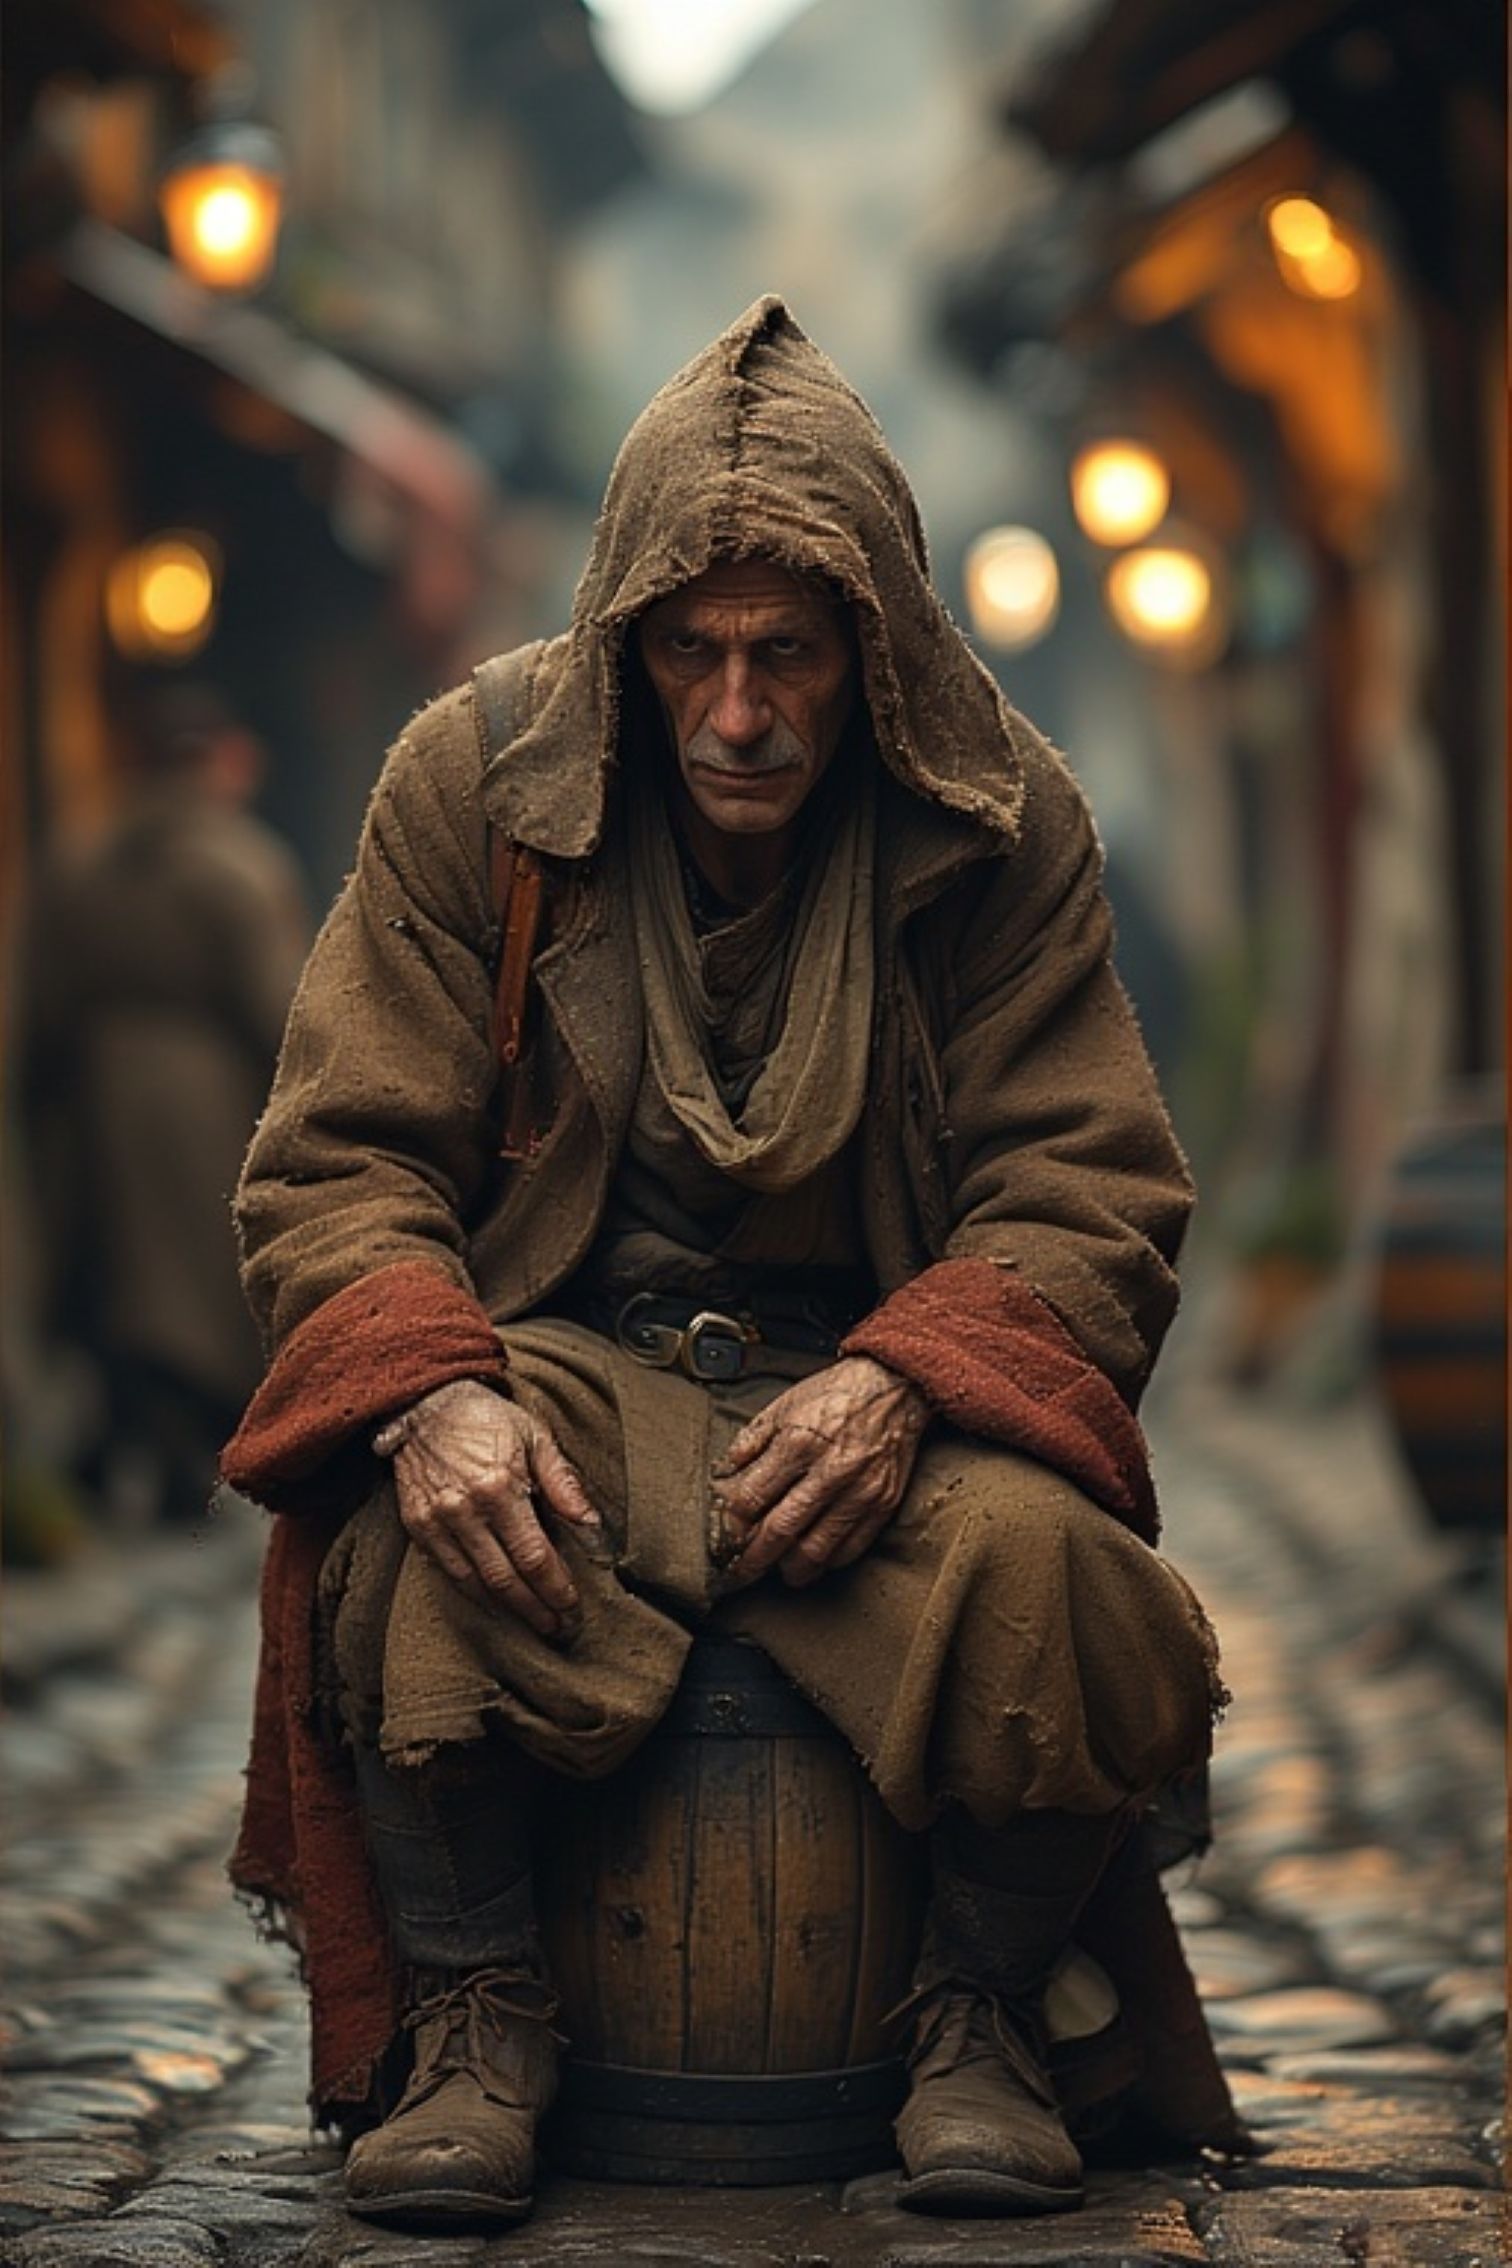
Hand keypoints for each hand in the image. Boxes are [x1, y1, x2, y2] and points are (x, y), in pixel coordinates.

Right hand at [378, 1380, 600, 1637]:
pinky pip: (449, 1572)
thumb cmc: (487, 1419)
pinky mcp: (417, 1525)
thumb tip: (592, 1524)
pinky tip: (496, 1605)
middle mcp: (465, 1510)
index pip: (534, 1555)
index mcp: (499, 1487)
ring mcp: (437, 1520)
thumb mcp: (536, 1438)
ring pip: (476, 1583)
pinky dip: (474, 1594)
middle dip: (537, 1609)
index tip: (573, 1609)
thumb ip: (564, 1483)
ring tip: (534, 1625)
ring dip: (508, 1610)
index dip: (555, 1588)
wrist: (424, 1403)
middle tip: (560, 1629)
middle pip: (506, 1579)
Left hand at [715, 1355, 929, 1588]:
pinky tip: (815, 1559)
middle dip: (754, 1559)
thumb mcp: (785, 1404)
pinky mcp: (883, 1504)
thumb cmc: (838, 1394)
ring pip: (817, 1550)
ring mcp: (859, 1491)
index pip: (752, 1499)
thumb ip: (752, 1440)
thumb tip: (727, 1472)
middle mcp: (829, 1471)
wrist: (895, 1387)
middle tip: (742, 1572)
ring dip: (792, 1569)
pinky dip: (828, 1562)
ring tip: (779, 1571)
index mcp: (798, 1443)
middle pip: (780, 1531)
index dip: (734, 1523)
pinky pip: (851, 1548)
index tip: (729, 1534)